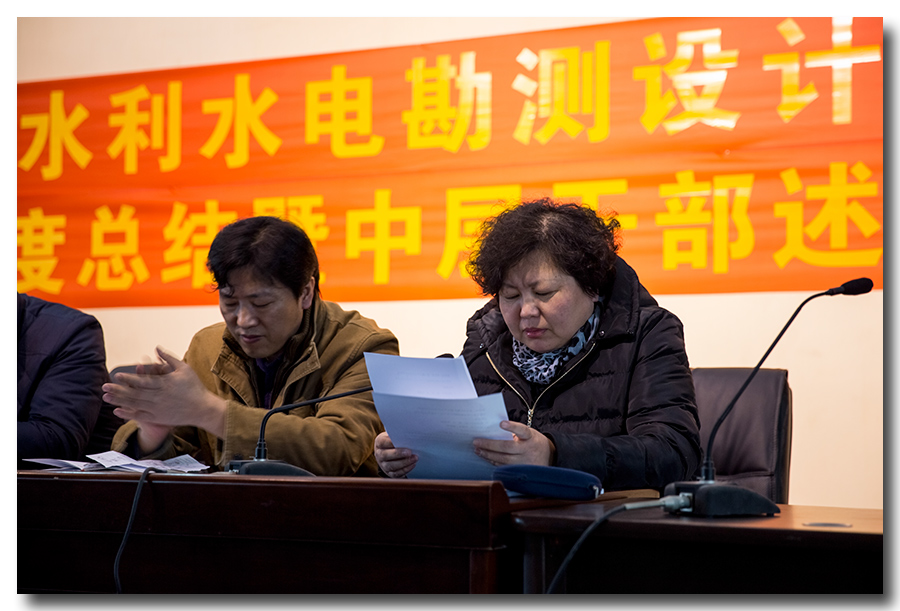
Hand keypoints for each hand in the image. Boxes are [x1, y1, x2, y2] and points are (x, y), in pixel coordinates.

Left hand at [103, 347, 226, 449]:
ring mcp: (158, 409)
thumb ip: (168, 358)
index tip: (117, 376)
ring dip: (119, 400)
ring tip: (106, 397)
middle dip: (118, 390)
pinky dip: (128, 413)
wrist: (203, 409)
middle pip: (135, 393)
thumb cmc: (195, 387)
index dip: (129, 379)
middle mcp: (159, 397)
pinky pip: (140, 416)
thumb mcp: (184, 369)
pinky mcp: (159, 418)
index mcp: (165, 384)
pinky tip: (117, 410)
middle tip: (104, 386)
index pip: (143, 381)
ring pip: (134, 404)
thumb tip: (156, 348)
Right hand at [374, 431, 416, 477]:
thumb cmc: (395, 441)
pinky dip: (405, 470)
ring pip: (391, 466)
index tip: (401, 440)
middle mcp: (379, 454)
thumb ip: (399, 435)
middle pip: (385, 455)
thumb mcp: (394, 436)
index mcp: (379, 443)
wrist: (391, 452)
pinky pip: (396, 473)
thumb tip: (409, 433)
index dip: (390, 442)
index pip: (382, 442)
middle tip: (409, 452)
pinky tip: (413, 464)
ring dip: (404, 463)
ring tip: (415, 458)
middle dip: (398, 454)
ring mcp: (383, 465)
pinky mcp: (389, 473)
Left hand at [473, 420, 554, 466]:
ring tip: (478, 450)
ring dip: (488, 455)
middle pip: (507, 447)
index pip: (522, 430)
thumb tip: (493, 431)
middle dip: (490, 445)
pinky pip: (505, 467)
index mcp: (531, 437)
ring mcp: (525, 462)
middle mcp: (528, 450)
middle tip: (477, 441)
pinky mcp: (521, 470)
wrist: (549, 457)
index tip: (502, 423)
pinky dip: (494, 462)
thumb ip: (515, 433)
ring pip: (504, 459)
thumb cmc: (533, 441)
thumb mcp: (529, 434)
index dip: (512, 427)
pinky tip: (486, 457)